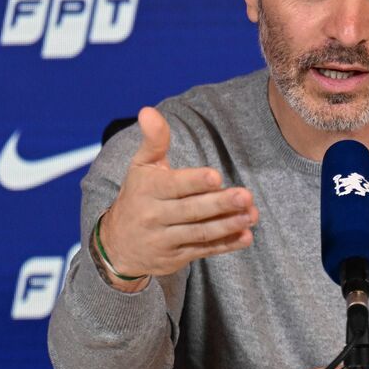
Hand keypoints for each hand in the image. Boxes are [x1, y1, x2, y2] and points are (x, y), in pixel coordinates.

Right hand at [98, 107, 258, 290]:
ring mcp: (165, 240)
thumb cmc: (137, 195)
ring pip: (200, 233)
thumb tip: (148, 110)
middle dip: (219, 204)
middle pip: (191, 211)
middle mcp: (154, 216)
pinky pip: (204, 251)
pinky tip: (245, 237)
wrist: (117, 245)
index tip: (216, 177)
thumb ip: (153, 140)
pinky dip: (226, 245)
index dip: (194, 182)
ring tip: (251, 215)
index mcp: (148, 190)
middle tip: (245, 196)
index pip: (174, 186)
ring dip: (228, 225)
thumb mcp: (140, 167)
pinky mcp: (176, 258)